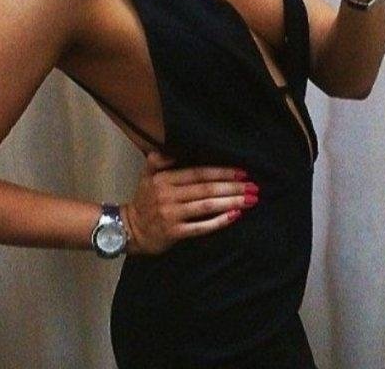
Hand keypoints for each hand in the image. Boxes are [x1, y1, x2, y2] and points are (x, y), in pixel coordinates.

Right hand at [121, 150, 258, 255]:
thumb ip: (159, 160)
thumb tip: (174, 151)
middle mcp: (169, 195)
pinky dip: (219, 221)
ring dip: (231, 202)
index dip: (221, 172)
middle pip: (206, 189)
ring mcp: (172, 215)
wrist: (129, 230)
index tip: (242, 172)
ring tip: (250, 200)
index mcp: (164, 179)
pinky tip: (235, 216)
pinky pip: (201, 227)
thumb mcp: (147, 176)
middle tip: (254, 187)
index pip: (198, 173)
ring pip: (206, 206)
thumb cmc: (144, 201)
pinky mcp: (175, 233)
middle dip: (233, 187)